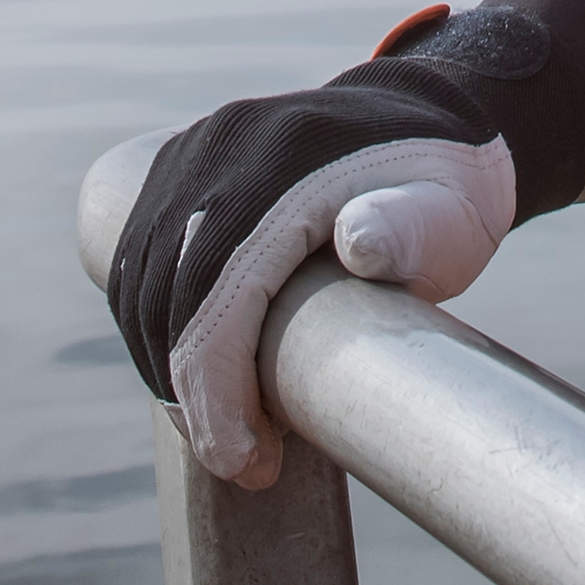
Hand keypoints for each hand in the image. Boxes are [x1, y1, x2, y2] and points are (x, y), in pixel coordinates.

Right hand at [104, 15, 543, 487]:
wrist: (419, 120)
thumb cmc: (443, 190)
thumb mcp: (447, 214)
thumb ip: (411, 227)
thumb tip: (360, 244)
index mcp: (286, 161)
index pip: (218, 287)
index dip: (216, 386)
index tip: (249, 463)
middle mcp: (225, 146)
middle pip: (165, 290)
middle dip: (188, 392)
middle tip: (243, 460)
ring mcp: (192, 151)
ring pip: (139, 279)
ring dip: (162, 365)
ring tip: (221, 429)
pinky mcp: (176, 167)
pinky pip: (137, 257)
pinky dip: (151, 326)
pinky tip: (188, 376)